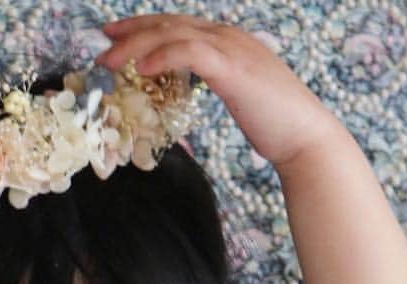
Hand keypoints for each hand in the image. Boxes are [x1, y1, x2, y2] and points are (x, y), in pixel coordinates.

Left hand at [98, 14, 341, 166]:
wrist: (305, 136)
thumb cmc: (274, 125)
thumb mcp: (238, 97)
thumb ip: (214, 86)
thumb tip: (186, 96)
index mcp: (228, 42)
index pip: (179, 27)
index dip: (145, 29)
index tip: (116, 37)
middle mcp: (228, 37)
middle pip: (170, 24)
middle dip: (133, 30)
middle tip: (102, 40)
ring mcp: (231, 49)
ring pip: (174, 34)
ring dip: (136, 45)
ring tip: (109, 60)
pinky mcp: (231, 69)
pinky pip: (190, 53)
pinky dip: (162, 56)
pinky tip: (141, 69)